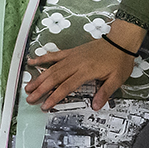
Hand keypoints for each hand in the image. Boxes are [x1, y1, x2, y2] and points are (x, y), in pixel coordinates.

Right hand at [24, 18, 142, 108]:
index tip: (45, 105)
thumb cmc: (119, 60)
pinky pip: (54, 55)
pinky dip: (43, 58)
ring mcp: (72, 57)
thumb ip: (105, 93)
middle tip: (30, 98)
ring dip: (39, 78)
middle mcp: (76, 63)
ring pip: (51, 68)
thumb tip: (96, 106)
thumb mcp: (116, 79)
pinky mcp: (71, 52)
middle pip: (54, 78)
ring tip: (28, 86)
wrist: (120, 41)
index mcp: (86, 71)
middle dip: (40, 89)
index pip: (66, 87)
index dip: (54, 97)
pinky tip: (32, 61)